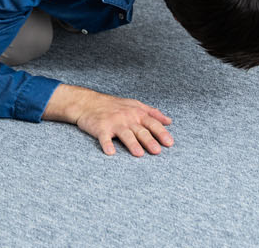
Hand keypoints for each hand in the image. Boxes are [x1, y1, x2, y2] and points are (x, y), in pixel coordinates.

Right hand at [43, 84, 174, 156]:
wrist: (89, 103)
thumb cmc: (114, 106)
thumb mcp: (135, 105)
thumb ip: (153, 113)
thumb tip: (169, 121)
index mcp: (137, 113)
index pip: (152, 123)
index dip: (161, 133)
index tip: (170, 143)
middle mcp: (127, 117)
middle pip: (140, 130)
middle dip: (149, 140)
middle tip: (157, 151)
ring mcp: (114, 122)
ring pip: (125, 134)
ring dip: (132, 144)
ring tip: (139, 154)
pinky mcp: (101, 128)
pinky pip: (104, 137)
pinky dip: (107, 144)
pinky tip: (110, 152)